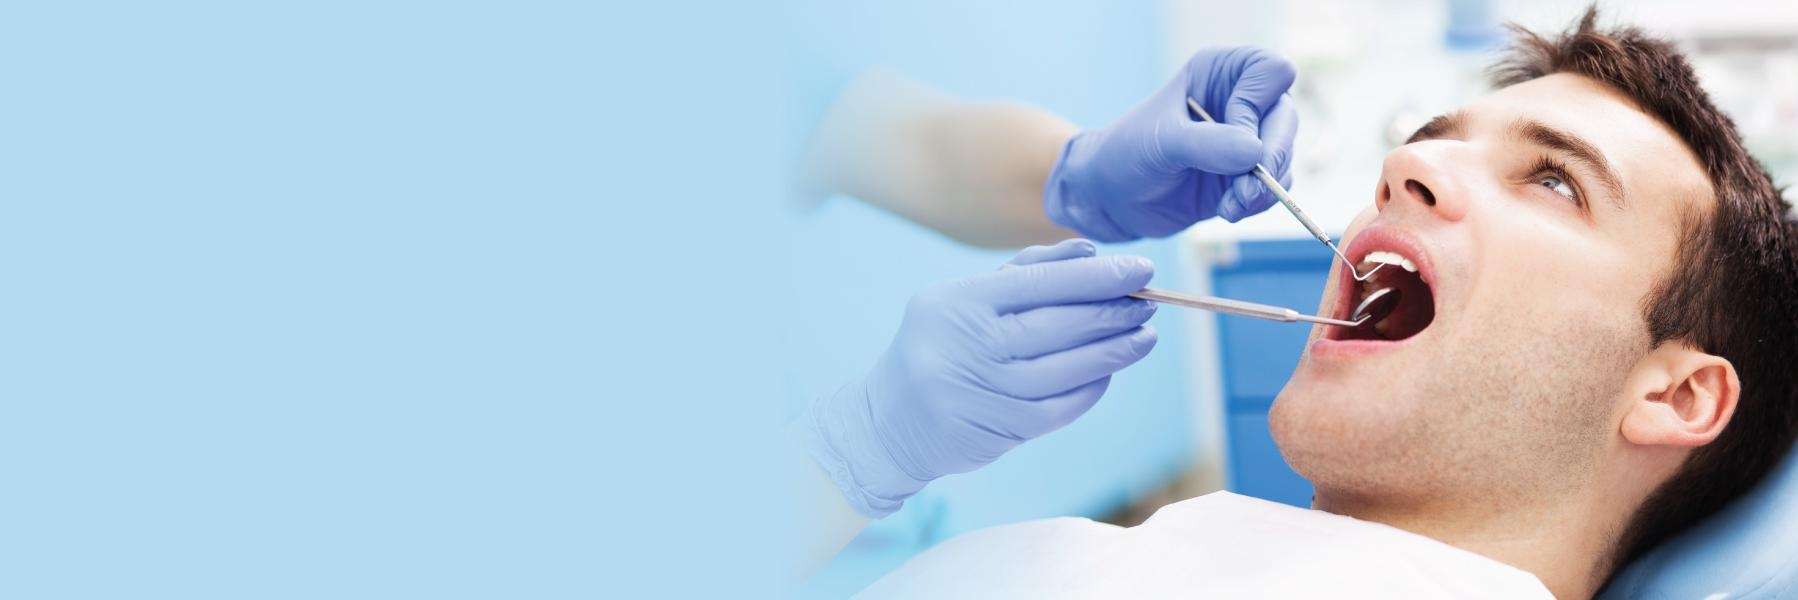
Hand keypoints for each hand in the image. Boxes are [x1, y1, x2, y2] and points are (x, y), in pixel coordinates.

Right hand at [799, 239, 1158, 516]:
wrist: (890, 422)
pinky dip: (1092, 387)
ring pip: (1067, 368)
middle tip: (1149, 301)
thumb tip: (1090, 251)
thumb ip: (1026, 271)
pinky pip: (1061, 406)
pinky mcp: (998, 428)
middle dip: (1114, 312)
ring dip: (1115, 351)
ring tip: (1143, 336)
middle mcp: (968, 345)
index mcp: (959, 302)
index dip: (1098, 277)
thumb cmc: (941, 345)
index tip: (1141, 269)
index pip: (1042, 283)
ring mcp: (983, 390)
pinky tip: (1110, 371)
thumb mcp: (965, 299)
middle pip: (1060, 325)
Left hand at [1044, 46, 1298, 239]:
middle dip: (1271, 157)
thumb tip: (1255, 154)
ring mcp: (1247, 138)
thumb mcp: (1161, 142)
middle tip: (1247, 190)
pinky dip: (1259, 202)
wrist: (1110, 197)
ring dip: (1264, 187)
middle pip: (1286, 118)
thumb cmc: (1126, 153)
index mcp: (1221, 72)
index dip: (1257, 106)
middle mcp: (1241, 100)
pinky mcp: (1247, 175)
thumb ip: (1207, 144)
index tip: (1232, 138)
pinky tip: (1228, 211)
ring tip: (1230, 206)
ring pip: (1285, 156)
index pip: (1272, 72)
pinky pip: (1276, 185)